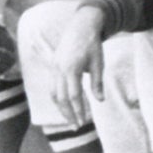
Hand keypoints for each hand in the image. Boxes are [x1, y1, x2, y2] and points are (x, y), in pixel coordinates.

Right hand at [52, 7, 107, 127]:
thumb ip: (97, 82)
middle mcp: (59, 69)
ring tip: (70, 119)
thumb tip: (100, 101)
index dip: (78, 111)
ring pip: (54, 93)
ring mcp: (54, 67)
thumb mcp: (98, 63)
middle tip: (76, 127)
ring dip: (61, 108)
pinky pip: (52, 86)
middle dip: (68, 114)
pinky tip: (65, 105)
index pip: (73, 96)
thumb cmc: (92, 44)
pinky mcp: (53, 65)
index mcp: (71, 68)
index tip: (84, 123)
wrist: (81, 25)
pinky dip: (57, 98)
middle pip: (61, 98)